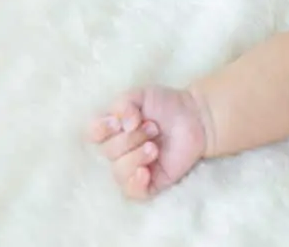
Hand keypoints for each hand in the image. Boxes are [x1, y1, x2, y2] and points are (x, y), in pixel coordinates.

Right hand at [87, 85, 206, 198]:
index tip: (120, 121)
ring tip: (155, 147)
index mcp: (113, 130)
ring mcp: (134, 167)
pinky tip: (146, 172)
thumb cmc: (167, 105)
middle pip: (108, 152)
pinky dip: (135, 183)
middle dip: (131, 138)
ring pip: (119, 172)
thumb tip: (121, 124)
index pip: (92, 134)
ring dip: (136, 157)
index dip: (101, 129)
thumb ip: (123, 104)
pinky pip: (132, 192)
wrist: (196, 117)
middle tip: (153, 128)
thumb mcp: (142, 95)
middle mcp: (120, 151)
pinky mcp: (151, 182)